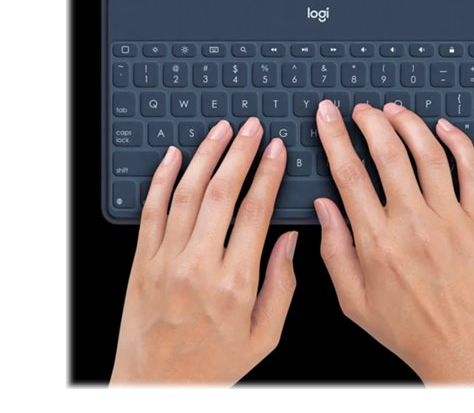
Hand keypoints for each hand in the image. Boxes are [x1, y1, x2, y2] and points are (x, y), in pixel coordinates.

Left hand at [110, 118, 296, 384]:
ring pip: (186, 193)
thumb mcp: (264, 335)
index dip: (268, 174)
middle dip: (240, 153)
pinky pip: (151, 211)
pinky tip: (174, 156)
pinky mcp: (142, 262)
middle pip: (221, 193)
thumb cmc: (212, 364)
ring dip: (206, 156)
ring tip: (221, 131)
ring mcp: (165, 261)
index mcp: (235, 283)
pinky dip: (161, 179)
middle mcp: (198, 265)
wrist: (156, 388)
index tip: (276, 150)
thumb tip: (289, 240)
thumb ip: (282, 284)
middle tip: (252, 128)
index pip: (255, 212)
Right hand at [313, 100, 473, 384]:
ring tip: (393, 110)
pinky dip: (458, 142)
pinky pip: (471, 171)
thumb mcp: (352, 299)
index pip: (349, 174)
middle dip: (369, 121)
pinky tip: (444, 128)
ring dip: (408, 123)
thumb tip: (324, 206)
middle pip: (388, 153)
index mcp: (377, 242)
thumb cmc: (405, 327)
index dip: (334, 137)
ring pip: (428, 153)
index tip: (327, 116)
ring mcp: (449, 219)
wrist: (461, 347)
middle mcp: (413, 224)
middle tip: (360, 109)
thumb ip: (333, 249)